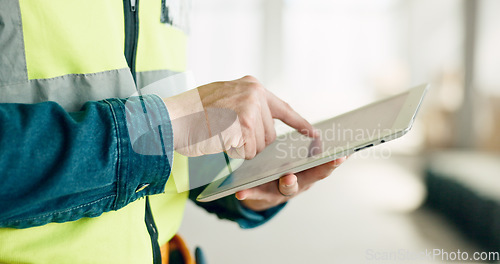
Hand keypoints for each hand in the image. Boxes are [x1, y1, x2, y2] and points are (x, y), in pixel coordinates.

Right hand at [163, 76, 317, 158]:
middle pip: (269, 134)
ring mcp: (249, 108)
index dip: (298, 122)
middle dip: (254, 143)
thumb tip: (261, 126)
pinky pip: (247, 152)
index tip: (313, 134)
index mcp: (251, 85)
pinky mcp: (243, 125)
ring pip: (259, 146)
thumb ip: (244, 105)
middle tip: (228, 135)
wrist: (169, 116)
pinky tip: (219, 139)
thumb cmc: (190, 112)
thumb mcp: (222, 97)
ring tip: (219, 134)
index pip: (282, 107)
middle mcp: (254, 93)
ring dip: (241, 148)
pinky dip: (233, 152)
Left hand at [235, 156, 347, 211]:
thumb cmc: (285, 170)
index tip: (342, 155)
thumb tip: (321, 131)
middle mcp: (298, 184)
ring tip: (286, 178)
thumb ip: (311, 149)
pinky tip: (241, 192)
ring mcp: (281, 191)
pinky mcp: (263, 195)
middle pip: (308, 179)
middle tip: (314, 165)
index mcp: (308, 173)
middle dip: (314, 173)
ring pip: (286, 189)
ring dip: (288, 183)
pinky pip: (256, 194)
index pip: (323, 167)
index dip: (333, 162)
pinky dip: (249, 193)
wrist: (265, 192)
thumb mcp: (300, 161)